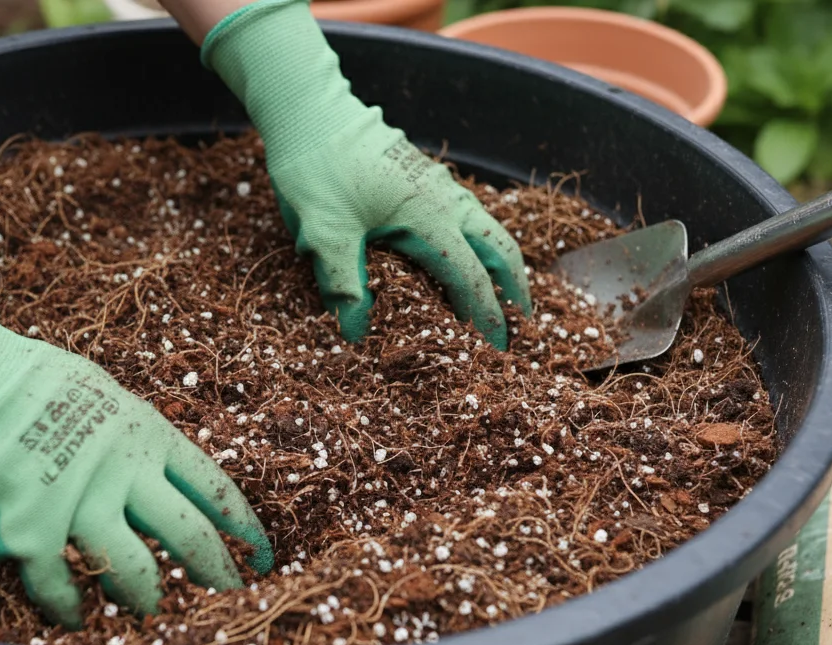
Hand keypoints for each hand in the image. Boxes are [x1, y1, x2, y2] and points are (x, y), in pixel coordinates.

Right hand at [0, 227, 273, 627]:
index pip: (216, 489)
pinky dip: (71, 607)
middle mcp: (124, 475)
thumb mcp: (102, 395)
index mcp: (147, 436)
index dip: (244, 528)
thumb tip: (156, 472)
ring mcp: (78, 507)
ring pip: (136, 573)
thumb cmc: (27, 380)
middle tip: (229, 596)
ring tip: (151, 613)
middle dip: (218, 574)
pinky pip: (61, 587)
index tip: (261, 555)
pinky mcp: (31, 535)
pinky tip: (75, 616)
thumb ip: (132, 438)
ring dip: (148, 599)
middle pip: (191, 538)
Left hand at [201, 0, 530, 349]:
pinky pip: (466, 213)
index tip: (498, 345)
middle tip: (524, 318)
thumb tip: (356, 332)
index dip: (486, 314)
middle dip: (516, 284)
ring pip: (487, 226)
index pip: (471, 276)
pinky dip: (477, 241)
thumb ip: (344, 284)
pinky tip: (461, 253)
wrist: (308, 111)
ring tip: (501, 290)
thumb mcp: (324, 233)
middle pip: (500, 246)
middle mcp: (445, 199)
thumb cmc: (317, 170)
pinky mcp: (423, 175)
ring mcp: (437, 184)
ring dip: (500, 260)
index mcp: (429, 218)